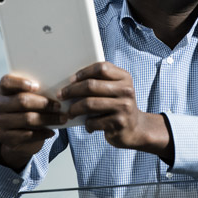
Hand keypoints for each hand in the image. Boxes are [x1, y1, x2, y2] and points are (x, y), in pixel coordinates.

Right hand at [0, 74, 66, 170]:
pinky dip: (42, 133)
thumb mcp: (30, 100)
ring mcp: (0, 122)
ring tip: (62, 119)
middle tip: (59, 106)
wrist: (18, 138)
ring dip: (48, 119)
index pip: (6, 82)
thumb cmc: (28, 112)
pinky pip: (27, 135)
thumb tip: (57, 92)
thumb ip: (38, 93)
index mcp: (4, 91)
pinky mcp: (5, 137)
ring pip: (27, 119)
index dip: (20, 83)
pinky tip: (52, 132)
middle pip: (21, 101)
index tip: (37, 86)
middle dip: (44, 103)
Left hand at [58, 62, 173, 163]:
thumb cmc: (118, 106)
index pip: (101, 68)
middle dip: (72, 90)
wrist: (135, 129)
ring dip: (74, 109)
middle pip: (92, 85)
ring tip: (69, 112)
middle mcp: (126, 91)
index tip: (71, 79)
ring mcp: (124, 107)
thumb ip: (100, 82)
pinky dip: (87, 124)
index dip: (83, 72)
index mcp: (124, 78)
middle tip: (61, 95)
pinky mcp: (119, 123)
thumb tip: (71, 82)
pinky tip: (88, 125)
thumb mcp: (115, 90)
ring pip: (90, 104)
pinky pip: (93, 121)